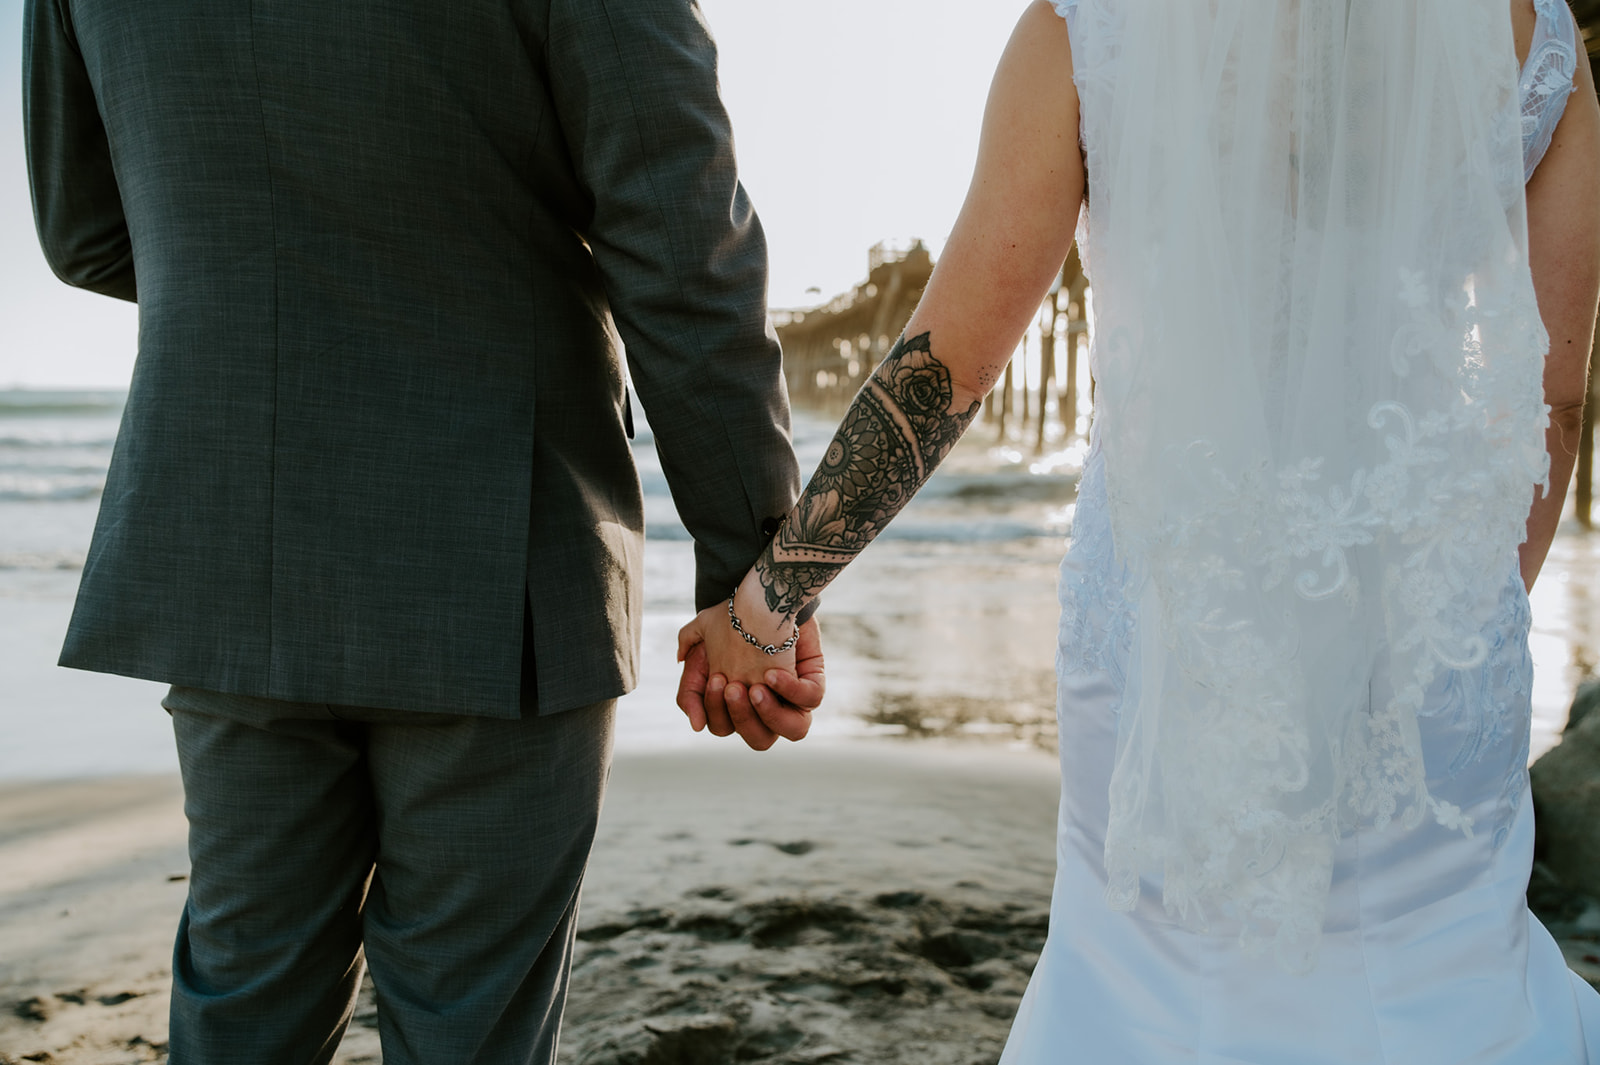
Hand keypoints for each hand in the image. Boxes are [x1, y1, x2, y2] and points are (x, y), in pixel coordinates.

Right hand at [676, 615, 824, 749]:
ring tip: (755, 688)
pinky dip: (790, 690)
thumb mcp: (699, 655)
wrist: (757, 595)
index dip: (718, 711)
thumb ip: (689, 691)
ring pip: (795, 730)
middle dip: (743, 717)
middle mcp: (769, 708)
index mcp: (740, 708)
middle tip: (733, 686)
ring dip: (770, 714)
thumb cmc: (729, 627)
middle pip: (760, 740)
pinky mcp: (813, 680)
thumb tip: (696, 725)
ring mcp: (794, 698)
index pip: (726, 728)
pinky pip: (810, 699)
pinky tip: (773, 673)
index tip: (717, 679)